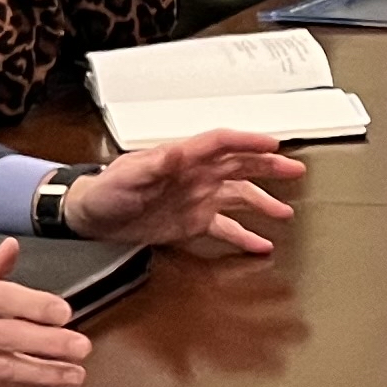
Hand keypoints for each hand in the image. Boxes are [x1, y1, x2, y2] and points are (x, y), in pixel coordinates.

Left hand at [66, 129, 300, 258]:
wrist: (92, 217)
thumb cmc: (106, 191)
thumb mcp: (127, 176)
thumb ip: (155, 165)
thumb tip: (179, 154)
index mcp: (183, 157)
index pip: (222, 143)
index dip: (248, 141)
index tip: (273, 144)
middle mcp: (196, 175)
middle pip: (240, 165)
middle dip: (268, 166)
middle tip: (295, 170)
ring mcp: (197, 198)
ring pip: (239, 196)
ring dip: (262, 201)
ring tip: (285, 212)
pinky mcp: (193, 223)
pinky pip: (225, 228)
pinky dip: (244, 236)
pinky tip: (261, 245)